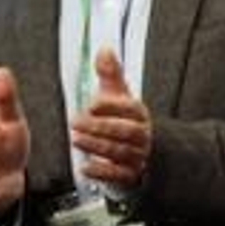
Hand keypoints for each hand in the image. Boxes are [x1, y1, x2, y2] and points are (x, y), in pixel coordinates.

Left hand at [71, 49, 151, 188]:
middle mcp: (142, 135)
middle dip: (100, 127)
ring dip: (97, 146)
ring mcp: (137, 156)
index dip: (111, 107)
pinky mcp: (130, 175)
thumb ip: (111, 74)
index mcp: (139, 114)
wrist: (149, 152)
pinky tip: (85, 168)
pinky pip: (119, 176)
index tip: (92, 105)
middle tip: (75, 123)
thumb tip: (104, 49)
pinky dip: (102, 172)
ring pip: (121, 152)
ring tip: (77, 140)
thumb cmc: (128, 121)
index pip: (130, 109)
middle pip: (126, 131)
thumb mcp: (121, 96)